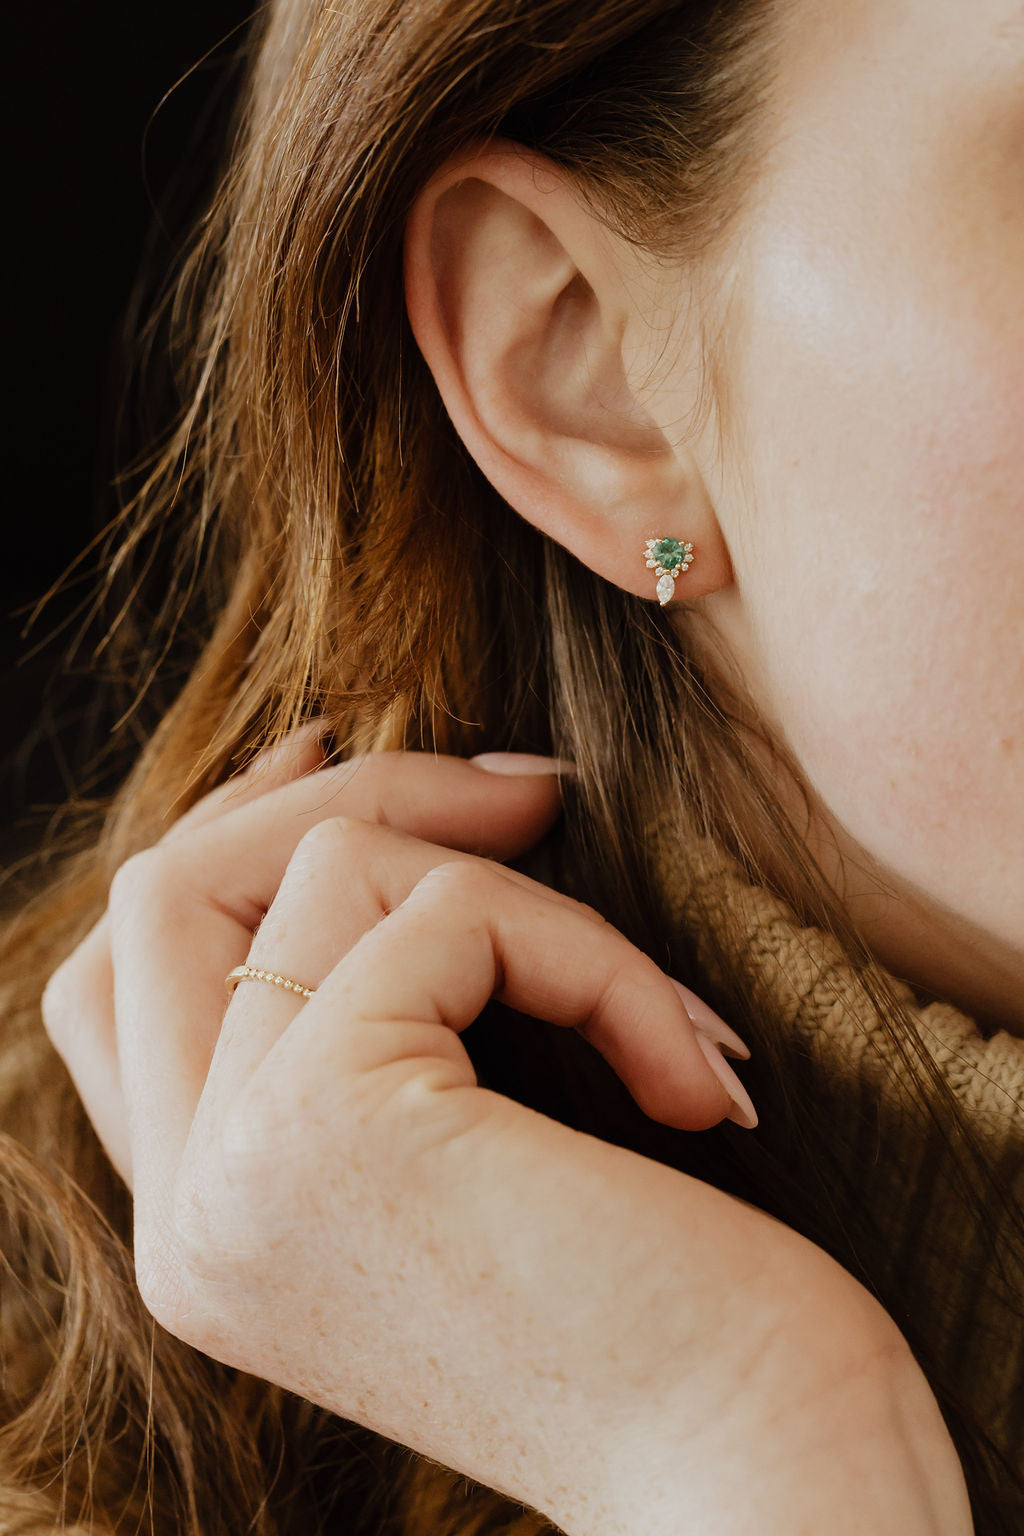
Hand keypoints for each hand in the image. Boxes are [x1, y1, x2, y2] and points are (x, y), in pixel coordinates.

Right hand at [41, 734, 970, 1535]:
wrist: (765, 1485)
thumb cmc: (660, 1324)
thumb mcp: (467, 1166)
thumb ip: (371, 1035)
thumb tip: (391, 812)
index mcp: (206, 1228)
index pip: (118, 984)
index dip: (218, 846)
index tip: (334, 762)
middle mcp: (184, 1213)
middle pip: (165, 895)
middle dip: (350, 798)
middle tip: (524, 790)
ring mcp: (236, 1174)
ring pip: (327, 871)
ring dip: (522, 890)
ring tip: (653, 1012)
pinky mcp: (326, 1127)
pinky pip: (452, 914)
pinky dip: (589, 956)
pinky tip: (687, 1075)